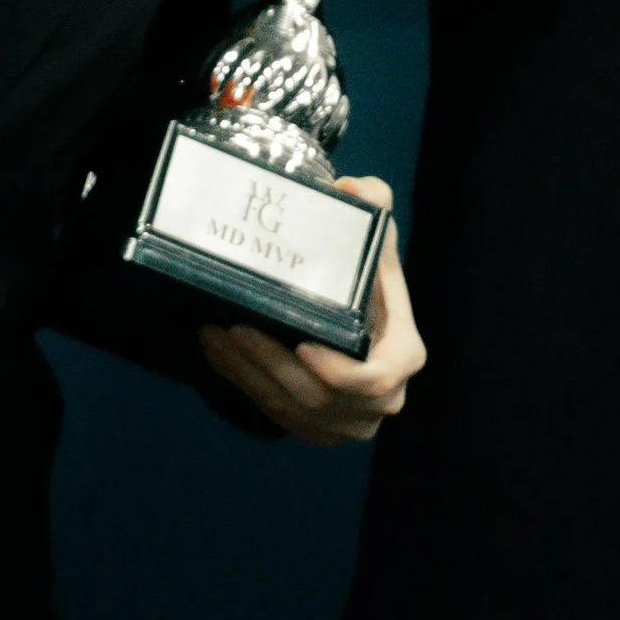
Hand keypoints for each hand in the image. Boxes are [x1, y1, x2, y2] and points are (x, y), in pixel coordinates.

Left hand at [198, 174, 425, 448]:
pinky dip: (245, 386)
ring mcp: (352, 421)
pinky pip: (279, 417)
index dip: (337, 373)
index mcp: (404, 355)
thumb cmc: (370, 277)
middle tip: (233, 328)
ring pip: (293, 410)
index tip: (300, 345)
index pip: (375, 380)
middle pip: (320, 397)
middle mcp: (383, 399)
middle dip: (271, 366)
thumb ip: (374, 204)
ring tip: (215, 337)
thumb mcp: (377, 237)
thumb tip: (348, 189)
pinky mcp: (321, 430)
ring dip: (248, 375)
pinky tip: (219, 356)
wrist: (361, 313)